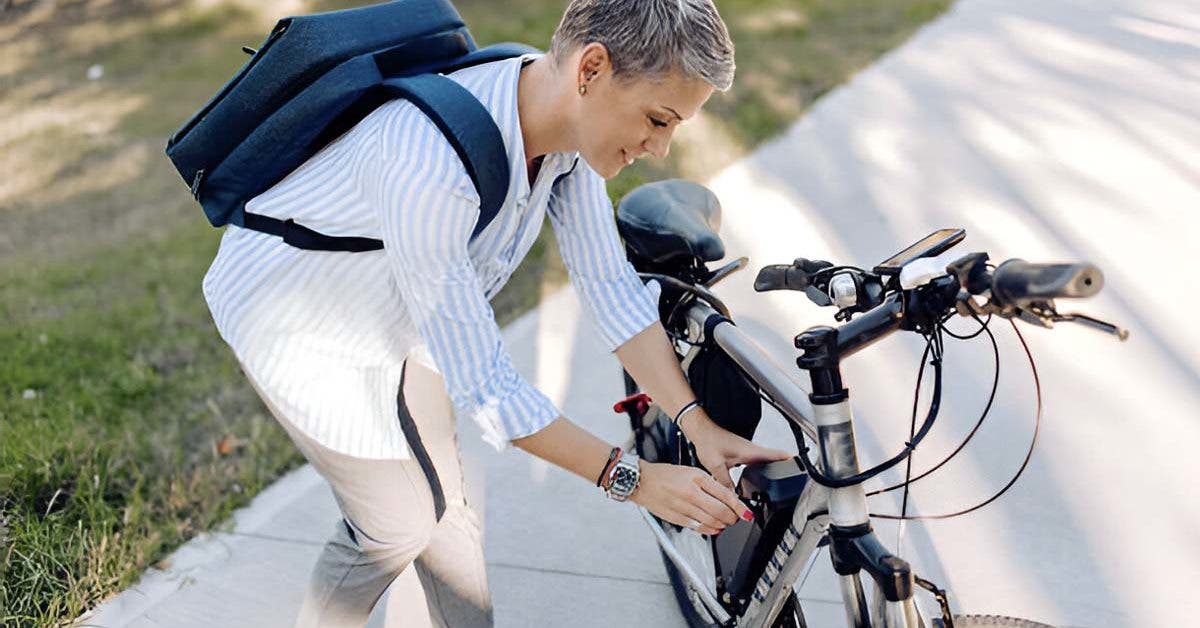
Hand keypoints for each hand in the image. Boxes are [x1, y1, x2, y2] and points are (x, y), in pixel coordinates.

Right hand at [629, 461, 753, 535]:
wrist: (641, 481)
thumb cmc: (665, 475)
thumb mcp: (691, 471)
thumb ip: (709, 484)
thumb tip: (726, 498)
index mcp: (696, 477)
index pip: (725, 494)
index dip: (740, 507)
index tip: (747, 513)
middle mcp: (691, 492)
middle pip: (721, 511)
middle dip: (733, 518)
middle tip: (737, 518)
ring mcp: (683, 507)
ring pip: (711, 522)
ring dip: (723, 525)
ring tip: (726, 523)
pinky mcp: (676, 518)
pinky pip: (698, 528)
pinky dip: (710, 530)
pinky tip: (714, 528)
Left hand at [684, 410, 792, 489]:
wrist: (700, 430)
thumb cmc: (708, 440)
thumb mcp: (717, 466)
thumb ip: (726, 484)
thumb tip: (733, 498)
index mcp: (750, 452)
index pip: (775, 455)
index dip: (790, 460)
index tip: (801, 464)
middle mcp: (751, 449)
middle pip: (775, 457)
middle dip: (786, 465)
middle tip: (796, 474)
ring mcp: (747, 450)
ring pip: (766, 459)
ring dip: (775, 465)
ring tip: (782, 477)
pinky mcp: (742, 452)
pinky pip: (758, 460)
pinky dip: (763, 466)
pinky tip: (761, 474)